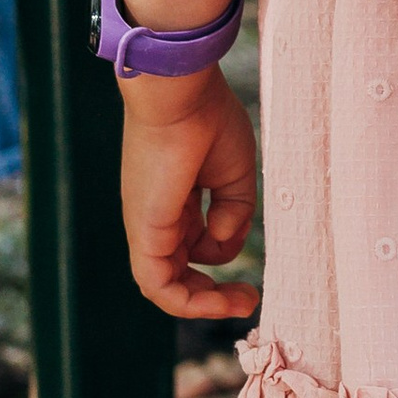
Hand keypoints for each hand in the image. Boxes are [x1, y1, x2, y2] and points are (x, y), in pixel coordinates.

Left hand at [120, 67, 260, 321]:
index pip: (192, 245)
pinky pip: (158, 284)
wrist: (181, 93)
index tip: (252, 276)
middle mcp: (158, 216)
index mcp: (177, 198)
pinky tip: (220, 303)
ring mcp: (148, 226)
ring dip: (205, 304)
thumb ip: (234, 213)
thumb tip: (224, 241)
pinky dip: (187, 303)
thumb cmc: (208, 120)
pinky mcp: (145, 232)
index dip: (222, 261)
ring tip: (242, 303)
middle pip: (180, 270)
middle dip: (214, 293)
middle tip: (249, 299)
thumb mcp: (233, 174)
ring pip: (167, 285)